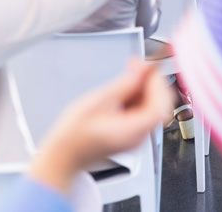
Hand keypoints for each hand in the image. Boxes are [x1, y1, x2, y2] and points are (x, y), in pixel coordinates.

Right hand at [28, 61, 169, 195]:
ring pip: (151, 107)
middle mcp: (139, 137)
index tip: (148, 68)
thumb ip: (123, 86)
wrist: (62, 157)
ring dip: (144, 87)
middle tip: (138, 65)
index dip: (157, 84)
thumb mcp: (97, 103)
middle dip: (151, 83)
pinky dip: (137, 97)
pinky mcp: (130, 134)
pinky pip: (141, 112)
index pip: (159, 106)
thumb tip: (141, 70)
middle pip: (158, 106)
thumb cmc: (72, 137)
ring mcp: (135, 137)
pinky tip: (125, 87)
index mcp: (132, 132)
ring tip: (130, 71)